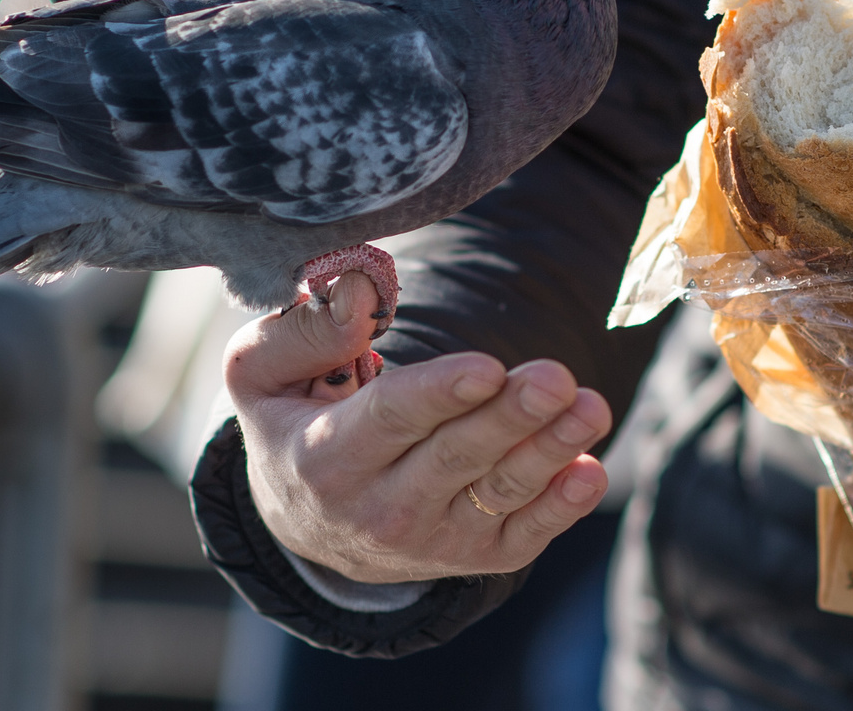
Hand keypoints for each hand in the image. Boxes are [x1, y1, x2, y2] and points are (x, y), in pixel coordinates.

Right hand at [224, 272, 611, 582]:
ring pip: (499, 492)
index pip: (391, 419)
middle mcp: (379, 508)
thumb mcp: (261, 374)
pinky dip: (561, 508)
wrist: (309, 523)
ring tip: (590, 407)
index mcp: (325, 457)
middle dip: (510, 415)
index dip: (441, 394)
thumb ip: (302, 333)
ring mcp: (431, 538)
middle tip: (555, 378)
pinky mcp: (473, 555)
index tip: (487, 368)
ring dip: (550, 450)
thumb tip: (357, 297)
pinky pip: (523, 535)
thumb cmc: (291, 422)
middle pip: (456, 456)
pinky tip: (590, 470)